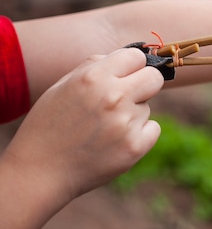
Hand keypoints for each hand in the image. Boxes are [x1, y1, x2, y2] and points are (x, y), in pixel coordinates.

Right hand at [1, 48, 163, 217]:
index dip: (132, 65)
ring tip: (103, 128)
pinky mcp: (135, 147)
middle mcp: (113, 97)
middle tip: (129, 96)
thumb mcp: (62, 86)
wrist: (39, 172)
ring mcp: (125, 123)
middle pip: (154, 77)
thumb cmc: (50, 125)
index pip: (137, 56)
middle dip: (145, 84)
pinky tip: (115, 141)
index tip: (128, 74)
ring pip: (147, 107)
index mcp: (93, 77)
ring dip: (132, 114)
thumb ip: (95, 66)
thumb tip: (127, 57)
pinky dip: (140, 134)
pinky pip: (153, 129)